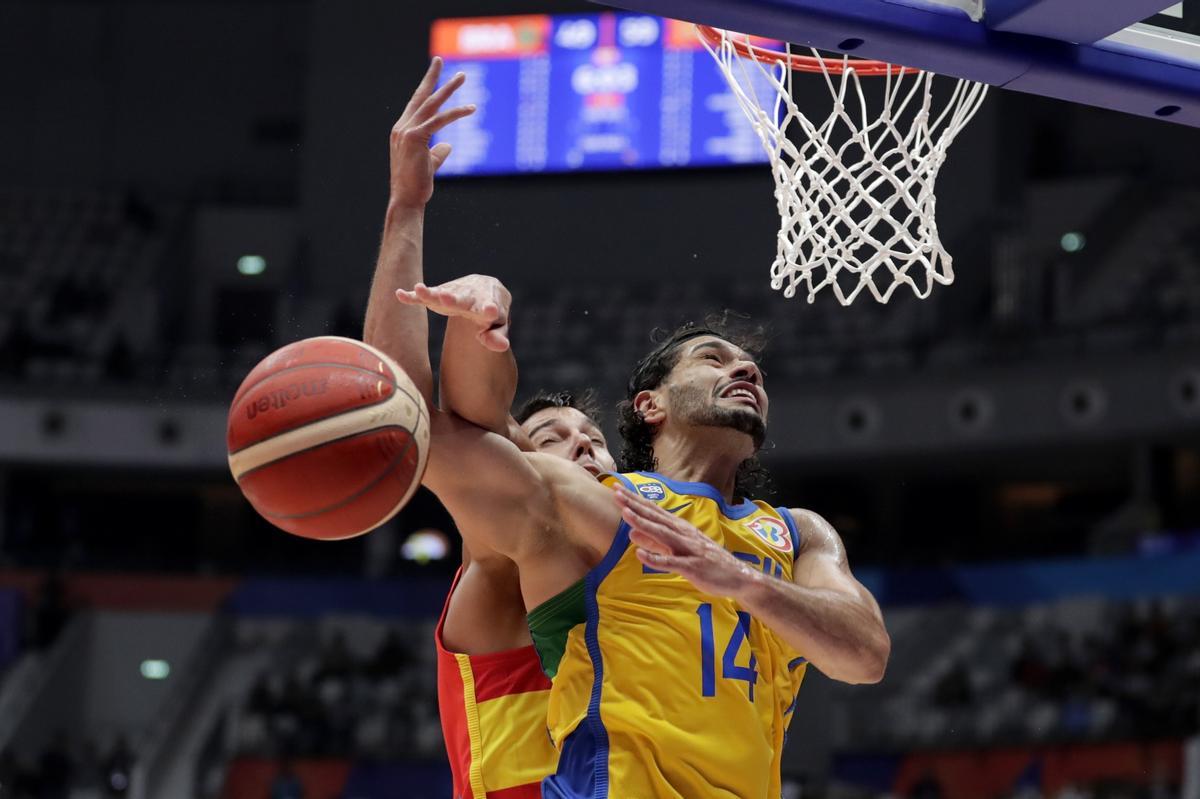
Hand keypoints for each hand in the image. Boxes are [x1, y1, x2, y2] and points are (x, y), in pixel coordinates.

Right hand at [389, 57, 475, 208]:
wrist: (406, 199)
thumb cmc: (416, 185)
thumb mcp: (428, 164)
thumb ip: (437, 152)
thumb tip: (448, 145)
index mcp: (402, 130)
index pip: (416, 104)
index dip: (425, 87)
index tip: (434, 72)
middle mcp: (402, 127)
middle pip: (420, 96)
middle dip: (432, 77)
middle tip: (440, 59)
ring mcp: (407, 131)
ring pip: (431, 104)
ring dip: (448, 88)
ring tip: (462, 76)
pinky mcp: (416, 138)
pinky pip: (439, 120)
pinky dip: (456, 113)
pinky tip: (471, 108)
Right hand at [395, 274, 511, 351]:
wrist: (484, 287)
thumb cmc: (492, 313)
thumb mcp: (499, 325)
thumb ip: (497, 336)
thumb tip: (502, 346)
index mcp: (488, 304)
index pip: (489, 309)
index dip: (489, 310)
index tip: (491, 310)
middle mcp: (471, 296)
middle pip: (462, 299)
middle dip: (453, 299)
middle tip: (446, 298)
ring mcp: (454, 293)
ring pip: (441, 293)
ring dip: (430, 293)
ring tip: (419, 289)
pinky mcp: (440, 293)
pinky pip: (425, 296)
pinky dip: (413, 296)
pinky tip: (401, 294)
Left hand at [615, 486, 757, 597]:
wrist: (739, 577)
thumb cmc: (707, 562)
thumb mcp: (679, 548)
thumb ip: (656, 541)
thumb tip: (632, 533)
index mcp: (680, 528)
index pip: (654, 511)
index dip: (635, 500)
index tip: (618, 490)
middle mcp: (684, 534)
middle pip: (656, 517)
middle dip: (635, 505)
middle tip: (616, 493)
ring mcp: (688, 549)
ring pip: (663, 534)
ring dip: (644, 524)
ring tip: (626, 515)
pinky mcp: (693, 567)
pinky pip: (672, 562)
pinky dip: (656, 558)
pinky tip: (640, 554)